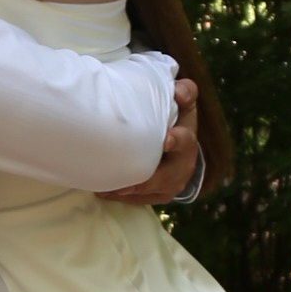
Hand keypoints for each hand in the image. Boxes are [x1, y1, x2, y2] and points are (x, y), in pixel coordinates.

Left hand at [102, 76, 198, 207]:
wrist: (179, 141)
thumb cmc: (173, 117)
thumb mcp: (182, 100)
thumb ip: (184, 92)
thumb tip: (179, 92)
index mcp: (187, 138)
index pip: (186, 138)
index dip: (178, 140)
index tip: (166, 139)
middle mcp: (185, 164)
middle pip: (168, 176)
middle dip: (145, 179)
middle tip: (121, 182)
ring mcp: (174, 183)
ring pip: (152, 191)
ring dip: (129, 190)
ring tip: (104, 189)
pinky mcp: (162, 194)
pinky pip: (142, 199)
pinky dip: (123, 196)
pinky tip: (104, 192)